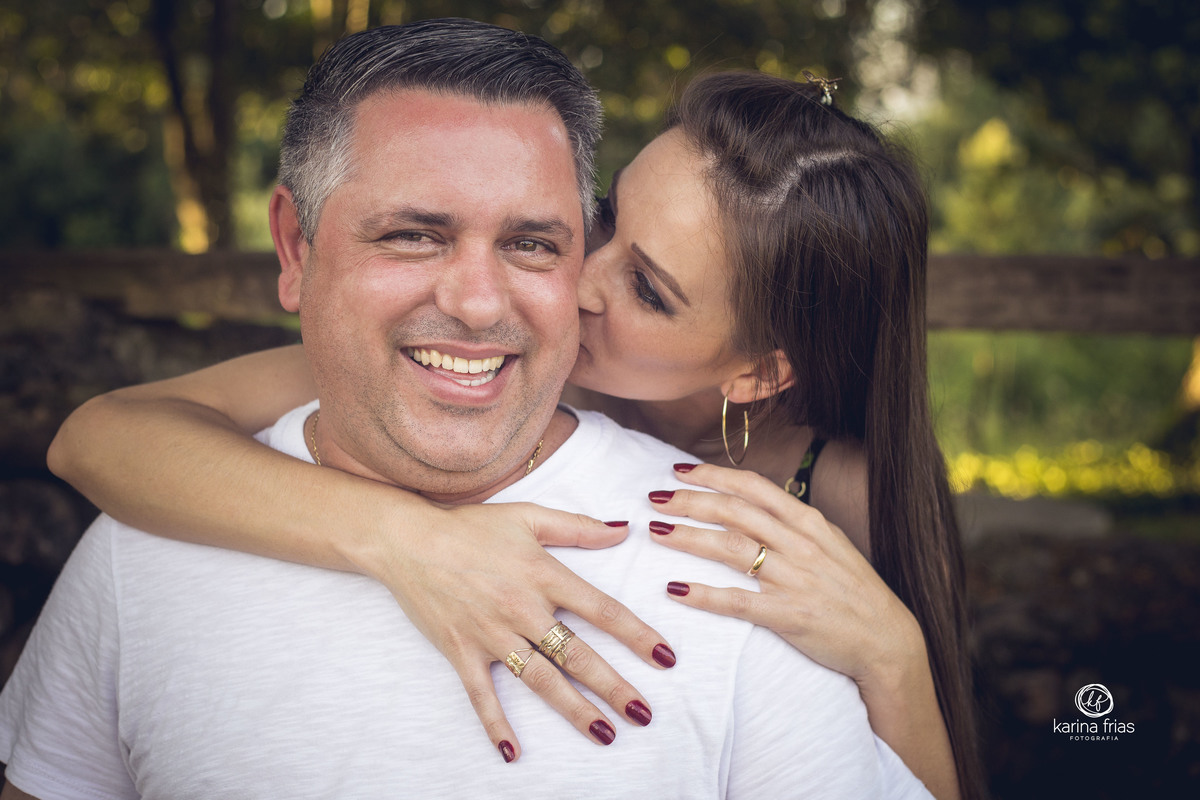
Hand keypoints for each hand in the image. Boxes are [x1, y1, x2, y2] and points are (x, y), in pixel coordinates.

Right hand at [359, 501, 674, 761]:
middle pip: (577, 655)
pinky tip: (513, 752)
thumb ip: (579, 527)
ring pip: (541, 680)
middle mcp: (522, 609)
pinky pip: (481, 695)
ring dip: (574, 710)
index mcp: (544, 575)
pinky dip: (496, 724)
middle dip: (614, 687)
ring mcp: (491, 634)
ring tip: (605, 734)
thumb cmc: (471, 526)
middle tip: (644, 714)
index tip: (665, 658)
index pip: (601, 610)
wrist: (407, 540)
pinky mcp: (461, 651)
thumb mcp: (528, 515)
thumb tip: (625, 529)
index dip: (637, 635)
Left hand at [646, 463, 923, 687]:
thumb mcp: (830, 543)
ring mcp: (794, 579)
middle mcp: (799, 543)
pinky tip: (675, 589)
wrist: (887, 640)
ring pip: (729, 548)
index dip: (712, 475)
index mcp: (808, 521)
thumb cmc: (854, 591)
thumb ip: (792, 523)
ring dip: (687, 537)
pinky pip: (737, 601)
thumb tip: (751, 504)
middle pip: (733, 511)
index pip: (752, 487)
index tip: (678, 471)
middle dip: (689, 502)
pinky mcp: (788, 615)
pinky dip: (703, 594)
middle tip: (655, 499)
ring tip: (656, 532)